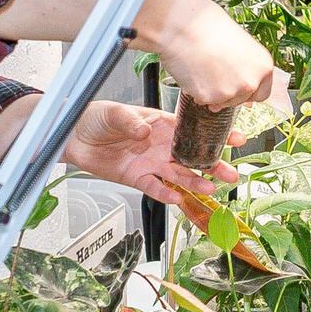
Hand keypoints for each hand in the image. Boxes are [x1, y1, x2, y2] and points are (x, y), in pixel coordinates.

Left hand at [61, 98, 236, 205]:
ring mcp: (150, 163)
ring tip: (209, 189)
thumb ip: (130, 122)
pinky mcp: (137, 178)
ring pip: (178, 175)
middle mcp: (161, 145)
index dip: (214, 134)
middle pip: (191, 156)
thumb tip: (145, 133)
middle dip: (212, 165)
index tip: (235, 138)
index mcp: (161, 124)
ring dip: (194, 182)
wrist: (75, 137)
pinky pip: (154, 188)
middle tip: (231, 174)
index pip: (192, 129)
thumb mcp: (114, 113)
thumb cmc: (97, 118)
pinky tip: (177, 198)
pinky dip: (165, 194)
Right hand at [150, 0, 274, 110]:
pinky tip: (193, 72)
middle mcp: (252, 81)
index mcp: (264, 66)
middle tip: (213, 73)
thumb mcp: (240, 46)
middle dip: (228, 91)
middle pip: (241, 100)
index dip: (247, 91)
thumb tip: (239, 91)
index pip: (261, 93)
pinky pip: (203, 100)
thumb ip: (245, 68)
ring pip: (221, 102)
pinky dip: (196, 91)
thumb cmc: (210, 27)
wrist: (185, 26)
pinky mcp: (210, 97)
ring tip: (202, 68)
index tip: (236, 85)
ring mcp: (231, 92)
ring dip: (212, 91)